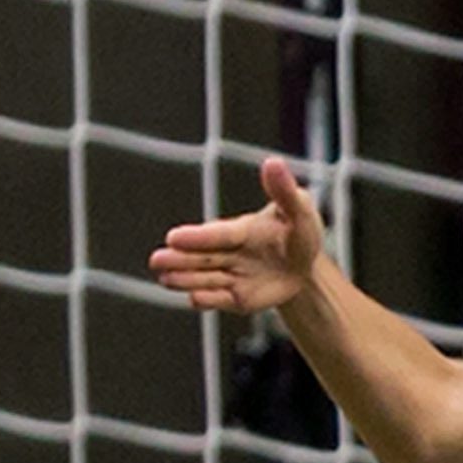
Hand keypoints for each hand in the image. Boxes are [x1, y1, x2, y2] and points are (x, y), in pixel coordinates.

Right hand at [146, 157, 328, 314]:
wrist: (306, 265)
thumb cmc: (299, 230)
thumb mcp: (298, 209)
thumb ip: (283, 191)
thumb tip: (273, 162)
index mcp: (242, 230)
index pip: (218, 235)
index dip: (197, 237)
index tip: (173, 237)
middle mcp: (231, 253)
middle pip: (203, 257)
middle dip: (180, 259)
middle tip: (156, 260)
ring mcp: (233, 276)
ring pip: (207, 278)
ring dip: (187, 279)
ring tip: (165, 279)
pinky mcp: (239, 298)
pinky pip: (222, 299)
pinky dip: (209, 299)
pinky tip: (193, 298)